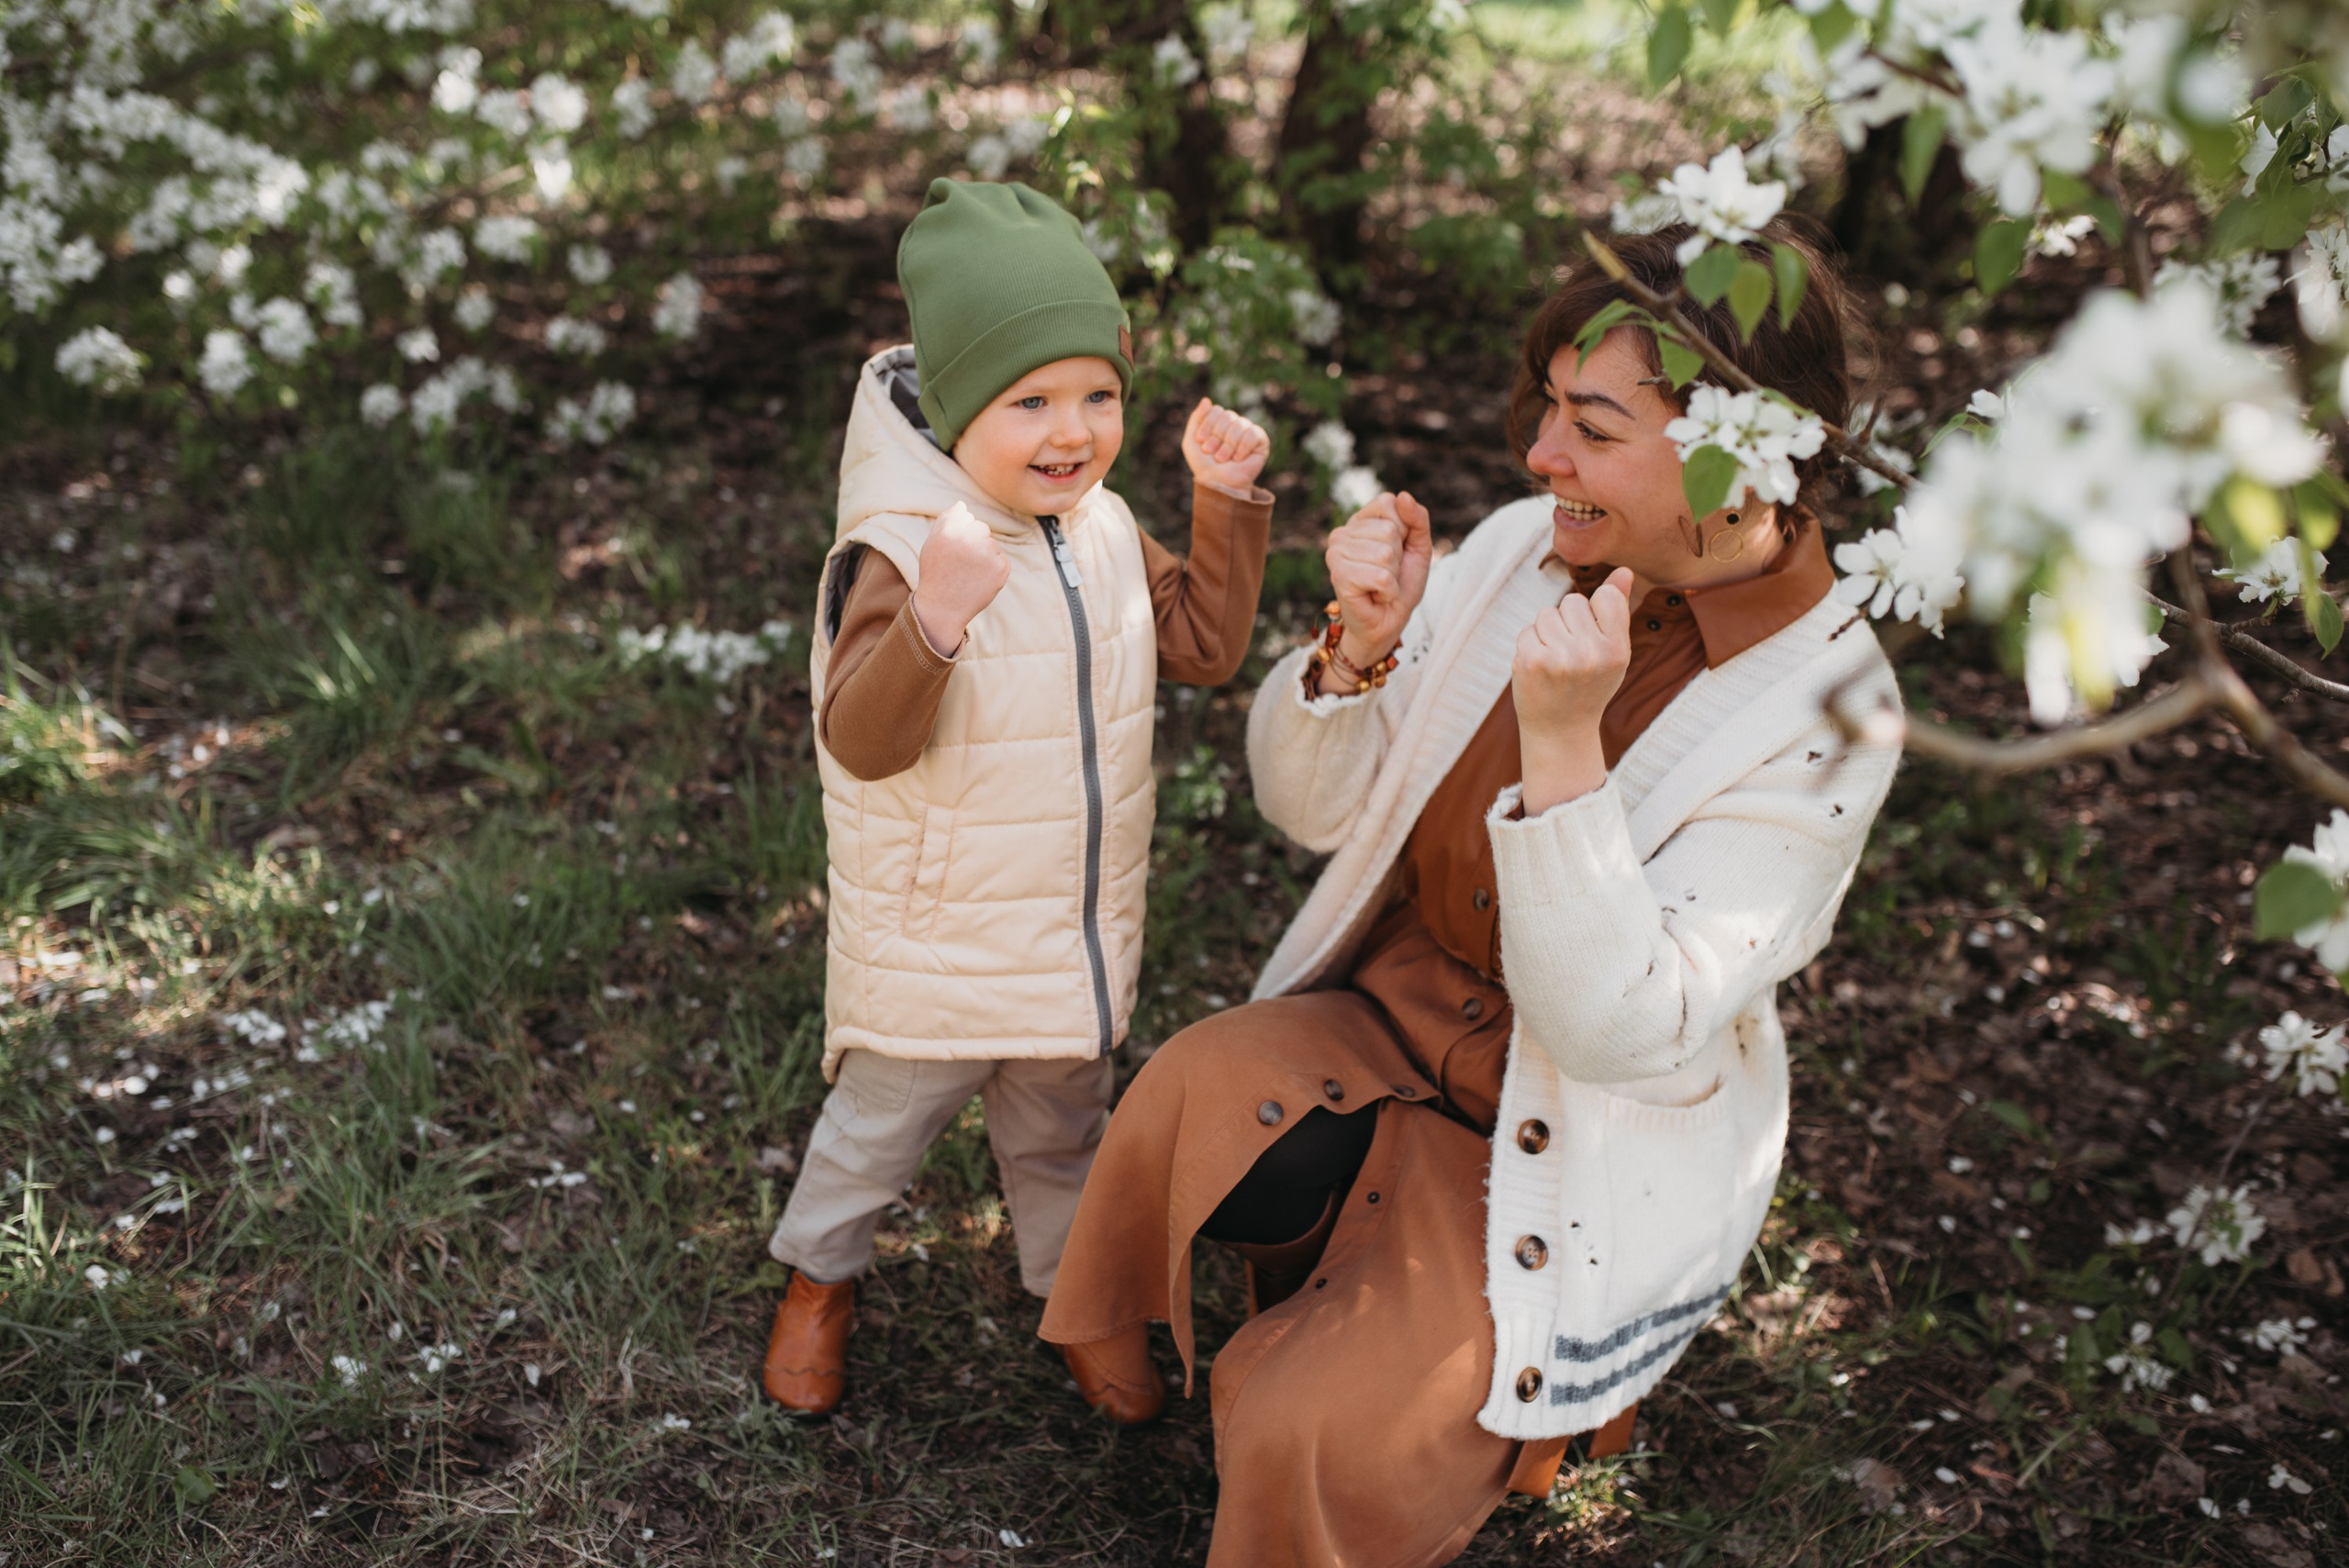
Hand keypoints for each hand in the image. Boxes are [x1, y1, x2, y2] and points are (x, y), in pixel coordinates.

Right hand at [911, 502, 1009, 655]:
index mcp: (949, 530)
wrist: (943, 608)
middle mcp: (968, 539)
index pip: (966, 517)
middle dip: (974, 543)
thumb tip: (962, 504)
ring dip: (984, 556)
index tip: (952, 551)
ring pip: (992, 544)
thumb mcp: (933, 543)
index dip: (960, 535)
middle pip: (982, 528)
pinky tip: (979, 580)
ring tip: (968, 574)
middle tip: (960, 564)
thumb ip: (946, 520)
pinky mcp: (1001, 568)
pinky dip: (993, 569)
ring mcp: (987, 554)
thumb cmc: (936, 573)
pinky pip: (1001, 559)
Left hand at [1182, 398, 1270, 490]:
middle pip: (1228, 415)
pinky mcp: (1261, 441)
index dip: (1208, 426)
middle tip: (1212, 453)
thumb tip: (1207, 399)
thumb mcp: (1191, 441)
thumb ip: (1196, 418)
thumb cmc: (1204, 465)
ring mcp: (1249, 431)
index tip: (1202, 443)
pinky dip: (1242, 448)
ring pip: (1239, 424)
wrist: (1218, 484)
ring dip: (1228, 445)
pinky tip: (1238, 458)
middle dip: (1217, 436)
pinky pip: (1253, 433)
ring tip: (1223, 459)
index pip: (1216, 410)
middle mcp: (1235, 424)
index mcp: (1220, 422)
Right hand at [1319, 491, 1431, 692]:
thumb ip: (1417, 519)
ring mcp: (1336, 554)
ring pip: (1385, 554)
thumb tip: (1404, 496)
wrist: (1388, 623)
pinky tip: (1376, 596)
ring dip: (1393, 576)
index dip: (1404, 530)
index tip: (1396, 552)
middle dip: (1398, 557)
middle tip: (1387, 573)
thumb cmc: (1401, 584)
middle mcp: (1341, 533)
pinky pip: (1380, 576)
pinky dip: (1388, 591)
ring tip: (1381, 585)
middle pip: (1389, 530)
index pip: (1388, 503)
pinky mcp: (1338, 577)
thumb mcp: (1419, 546)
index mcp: (1359, 521)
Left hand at [1512, 567, 1632, 813]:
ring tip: (1556, 662)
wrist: (1560, 731)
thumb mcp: (1613, 652)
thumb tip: (1624, 570)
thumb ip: (1618, 610)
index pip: (1606, 596)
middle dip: (1569, 622)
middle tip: (1573, 656)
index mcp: (1617, 650)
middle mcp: (1590, 653)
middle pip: (1572, 602)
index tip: (1593, 635)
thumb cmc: (1590, 686)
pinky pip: (1528, 629)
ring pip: (1547, 613)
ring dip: (1548, 633)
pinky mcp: (1529, 661)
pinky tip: (1539, 668)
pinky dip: (1531, 644)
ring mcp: (1558, 658)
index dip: (1595, 610)